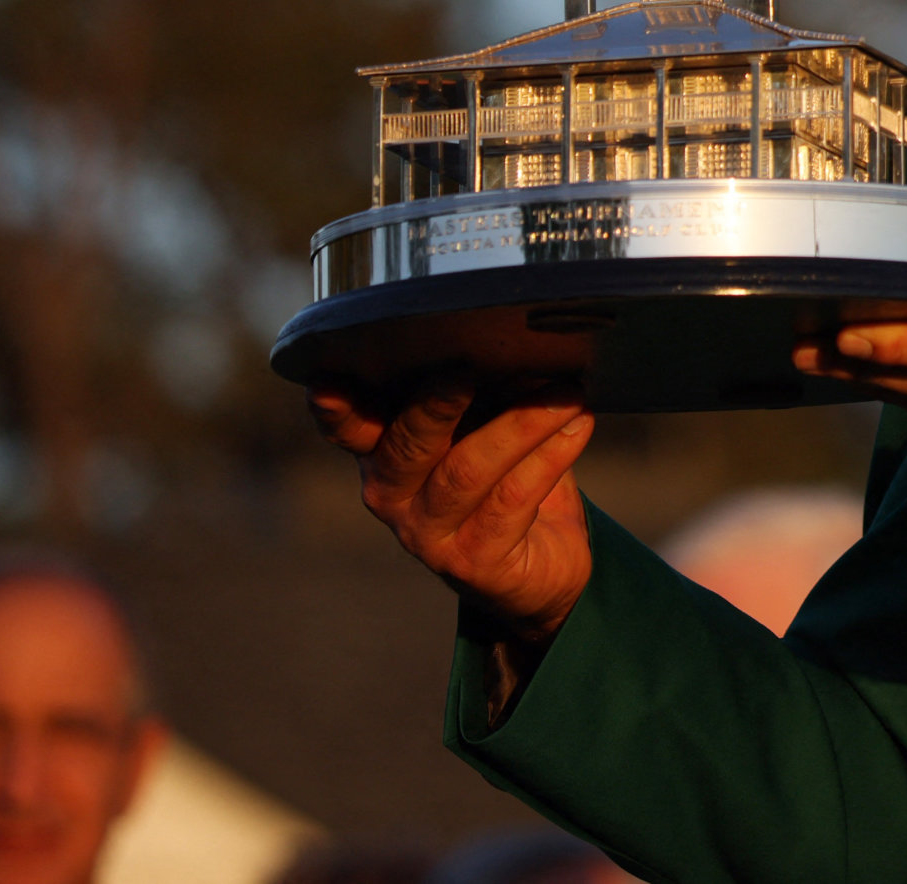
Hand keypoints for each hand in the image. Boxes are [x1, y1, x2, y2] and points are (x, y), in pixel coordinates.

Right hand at [308, 381, 595, 638]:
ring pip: (468, 470)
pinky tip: (579, 426)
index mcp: (385, 452)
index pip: (348, 428)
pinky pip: (513, 499)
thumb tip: (514, 342)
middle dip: (436, 405)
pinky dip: (551, 456)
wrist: (544, 565)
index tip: (327, 383)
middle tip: (468, 370)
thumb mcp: (488, 427)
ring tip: (567, 393)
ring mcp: (428, 534)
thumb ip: (484, 392)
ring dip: (523, 424)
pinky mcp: (473, 562)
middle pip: (407, 445)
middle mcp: (393, 495)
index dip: (335, 409)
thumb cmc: (508, 476)